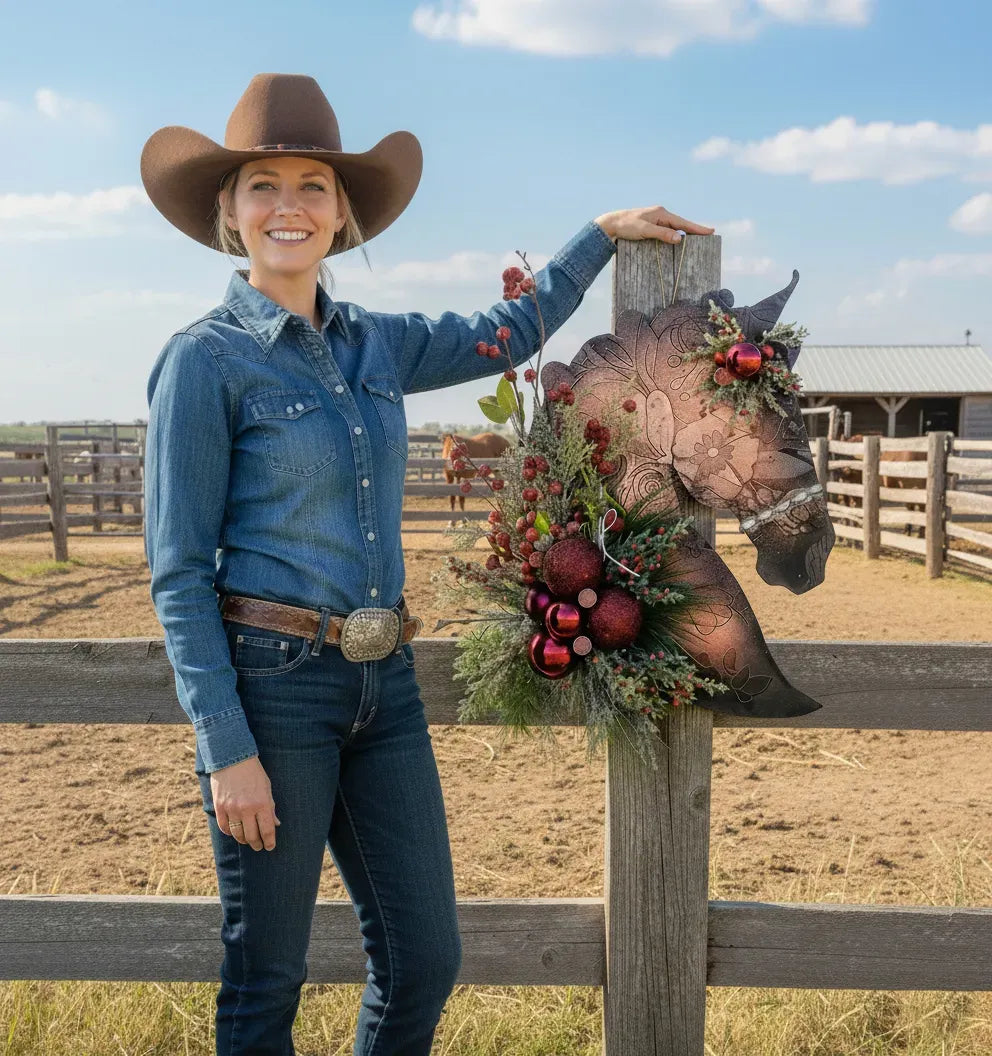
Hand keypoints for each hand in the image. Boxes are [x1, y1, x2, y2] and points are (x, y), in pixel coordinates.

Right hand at [210, 755, 281, 851]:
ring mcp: (231, 809)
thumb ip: (270, 807)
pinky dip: (230, 832)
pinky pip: (224, 827)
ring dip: (244, 840)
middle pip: (252, 836)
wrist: (232, 758)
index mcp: (262, 803)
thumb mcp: (266, 787)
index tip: (270, 847)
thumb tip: (275, 824)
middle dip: (257, 844)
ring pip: (238, 834)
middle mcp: (246, 809)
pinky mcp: (219, 807)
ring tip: (248, 841)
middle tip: (259, 847)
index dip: (269, 841)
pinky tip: (235, 832)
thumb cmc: (253, 772)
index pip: (267, 830)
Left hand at [594, 207, 714, 244]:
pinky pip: (667, 230)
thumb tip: (680, 239)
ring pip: (675, 227)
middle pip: (681, 224)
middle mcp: (661, 214)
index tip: (710, 231)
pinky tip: (679, 239)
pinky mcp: (651, 226)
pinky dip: (675, 234)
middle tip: (709, 234)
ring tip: (698, 237)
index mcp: (661, 213)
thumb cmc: (626, 226)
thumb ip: (662, 234)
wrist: (611, 225)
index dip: (696, 228)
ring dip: (685, 232)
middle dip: (694, 230)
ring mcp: (656, 220)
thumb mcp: (645, 230)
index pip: (683, 223)